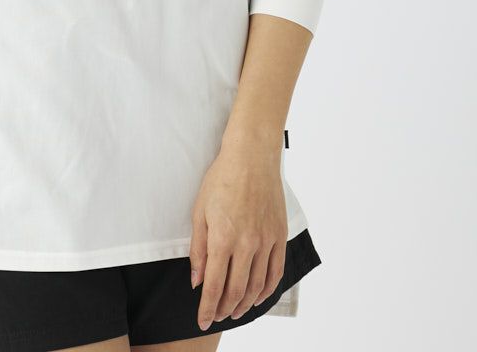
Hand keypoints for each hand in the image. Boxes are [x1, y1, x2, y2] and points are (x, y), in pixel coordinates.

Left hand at [188, 140, 287, 328]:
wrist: (252, 157)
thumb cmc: (221, 179)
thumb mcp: (200, 211)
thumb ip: (198, 249)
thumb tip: (197, 281)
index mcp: (222, 238)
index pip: (214, 285)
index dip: (207, 307)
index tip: (202, 320)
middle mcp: (246, 244)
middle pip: (236, 290)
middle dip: (224, 309)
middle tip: (217, 316)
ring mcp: (266, 241)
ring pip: (257, 286)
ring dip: (245, 304)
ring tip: (235, 312)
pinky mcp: (280, 236)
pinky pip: (276, 272)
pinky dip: (267, 290)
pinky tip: (258, 297)